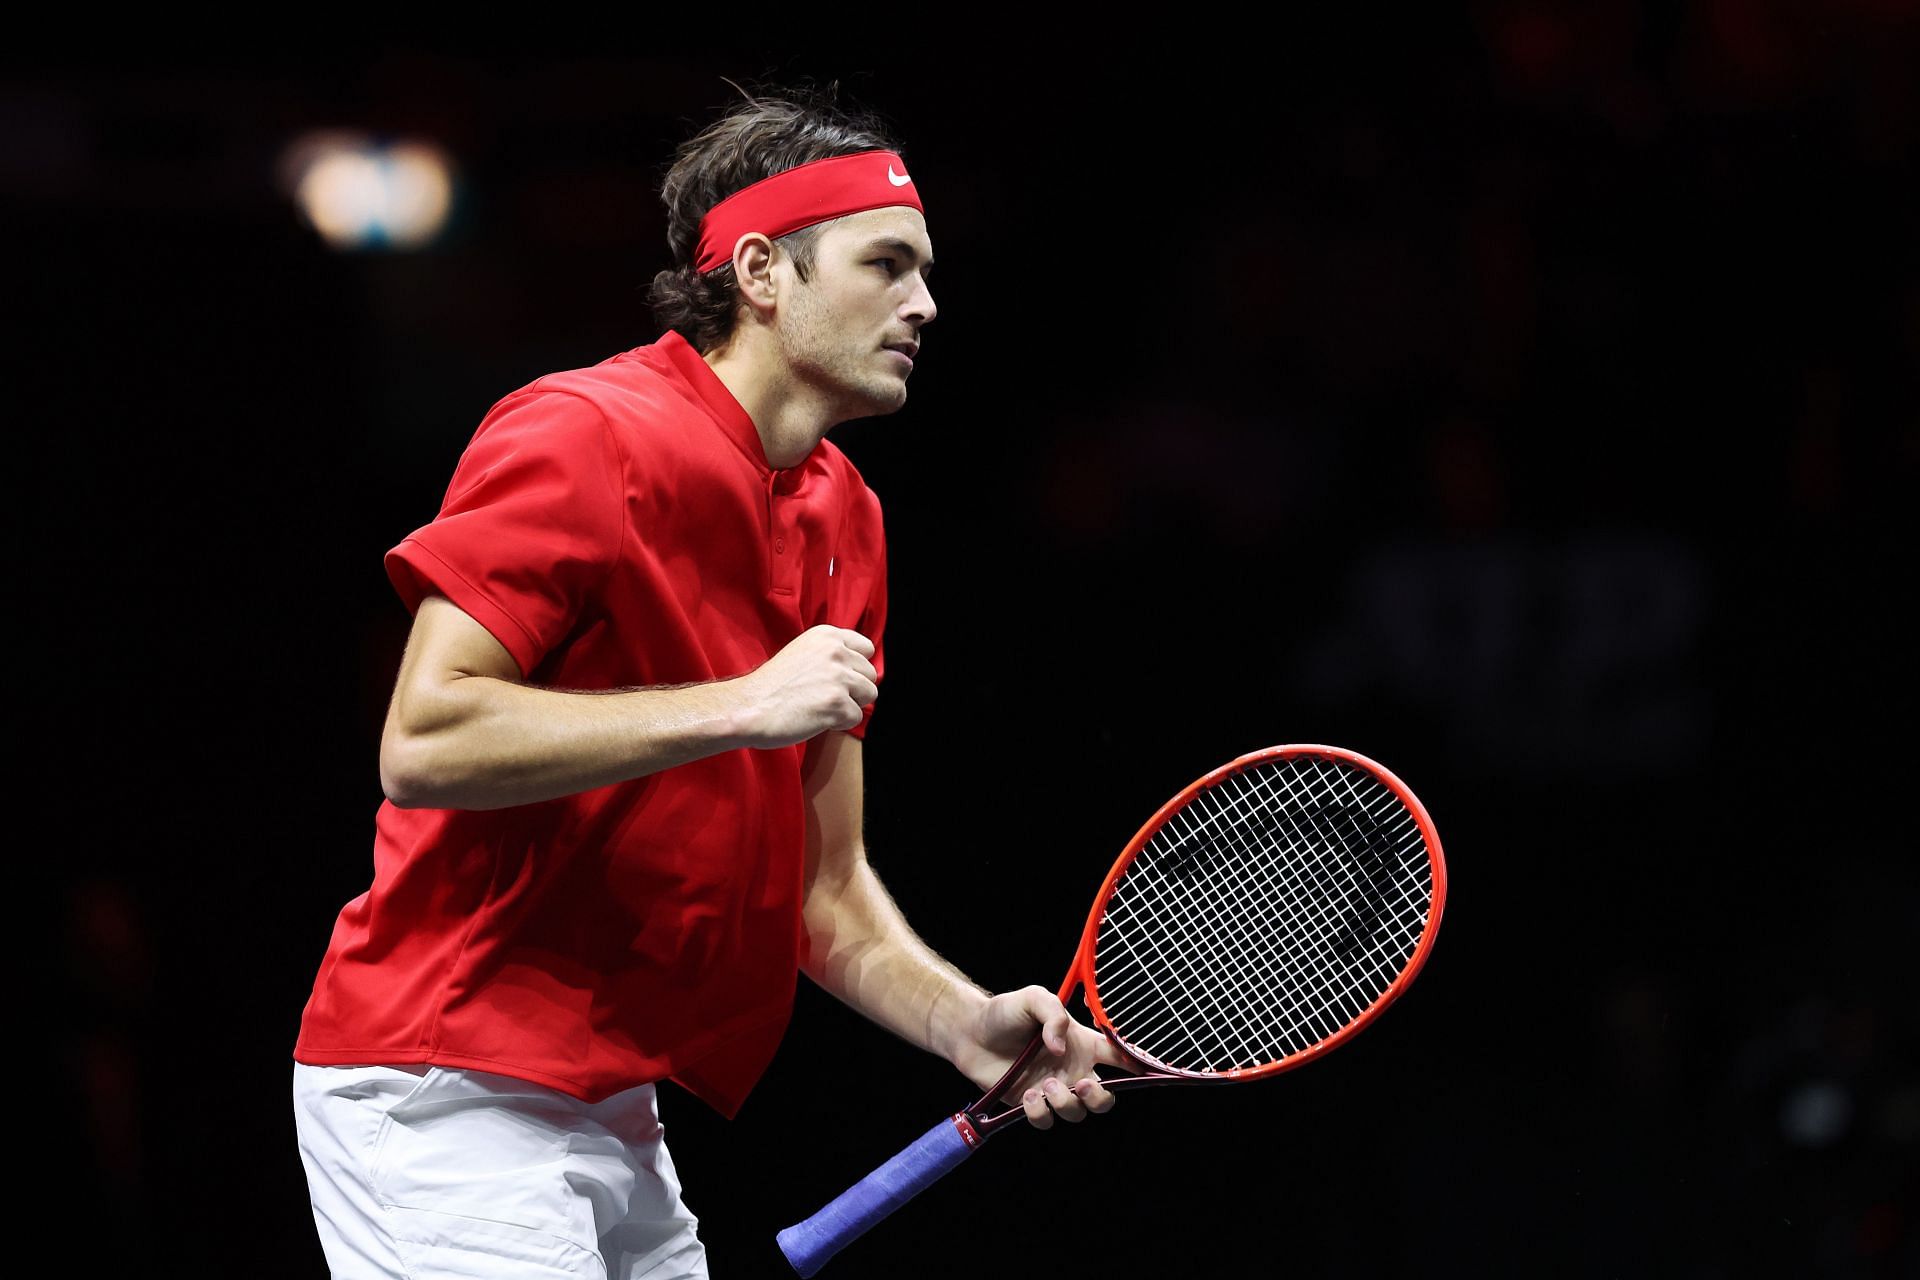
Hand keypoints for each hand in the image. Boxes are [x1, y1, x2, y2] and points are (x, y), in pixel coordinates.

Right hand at [733, 625, 876, 746]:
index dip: (856, 667)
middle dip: (854, 689)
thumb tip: (861, 671)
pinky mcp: (837, 703)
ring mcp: (838, 677)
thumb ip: (830, 655)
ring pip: (869, 695)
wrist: (748, 707)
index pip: (867, 649)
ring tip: (821, 707)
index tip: (838, 678)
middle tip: (824, 697)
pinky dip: (839, 723)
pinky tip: (816, 718)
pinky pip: (856, 717)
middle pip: (870, 675)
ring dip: (849, 705)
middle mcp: (836, 651)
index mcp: (827, 635)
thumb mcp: (802, 653)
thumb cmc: (771, 685)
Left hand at [950, 986, 1132, 1129]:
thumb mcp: (1033, 998)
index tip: (1146, 1071)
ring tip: (1045, 1086)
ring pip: (1077, 1113)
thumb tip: (1061, 1049)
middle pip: (1105, 1098)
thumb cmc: (1005, 1012)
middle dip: (1100, 1098)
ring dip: (1066, 1104)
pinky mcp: (1030, 1104)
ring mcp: (1052, 1089)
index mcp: (1082, 1043)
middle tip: (1081, 1084)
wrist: (969, 1033)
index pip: (1119, 1057)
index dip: (1138, 1066)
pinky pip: (1047, 1121)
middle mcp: (1072, 1069)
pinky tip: (1027, 1095)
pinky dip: (1040, 1112)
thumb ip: (1053, 1015)